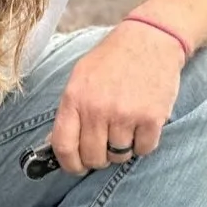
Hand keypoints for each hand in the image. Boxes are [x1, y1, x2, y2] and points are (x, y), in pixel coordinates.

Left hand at [50, 21, 185, 174]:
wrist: (151, 39)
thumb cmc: (112, 60)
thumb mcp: (79, 78)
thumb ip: (69, 111)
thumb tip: (55, 145)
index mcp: (74, 99)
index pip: (64, 146)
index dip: (69, 164)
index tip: (76, 167)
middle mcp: (97, 109)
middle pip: (93, 157)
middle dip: (98, 159)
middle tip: (105, 148)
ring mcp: (125, 114)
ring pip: (119, 156)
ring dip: (122, 150)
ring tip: (125, 129)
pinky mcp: (151, 117)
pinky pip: (144, 149)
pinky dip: (143, 144)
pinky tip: (141, 126)